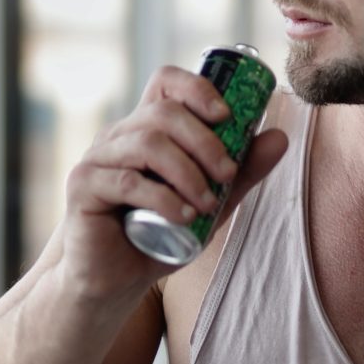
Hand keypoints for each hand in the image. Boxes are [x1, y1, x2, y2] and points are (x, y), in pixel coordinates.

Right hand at [56, 66, 288, 301]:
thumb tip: (280, 137)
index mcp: (147, 129)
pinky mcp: (83, 186)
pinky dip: (161, 197)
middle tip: (228, 174)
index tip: (227, 116)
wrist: (115, 280)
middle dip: (204, 141)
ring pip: (146, 144)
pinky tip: (183, 216)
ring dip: (187, 171)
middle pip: (163, 113)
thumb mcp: (210, 203)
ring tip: (208, 202)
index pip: (166, 83)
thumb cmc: (159, 236)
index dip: (197, 88)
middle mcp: (119, 136)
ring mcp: (97, 158)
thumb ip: (240, 173)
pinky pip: (125, 181)